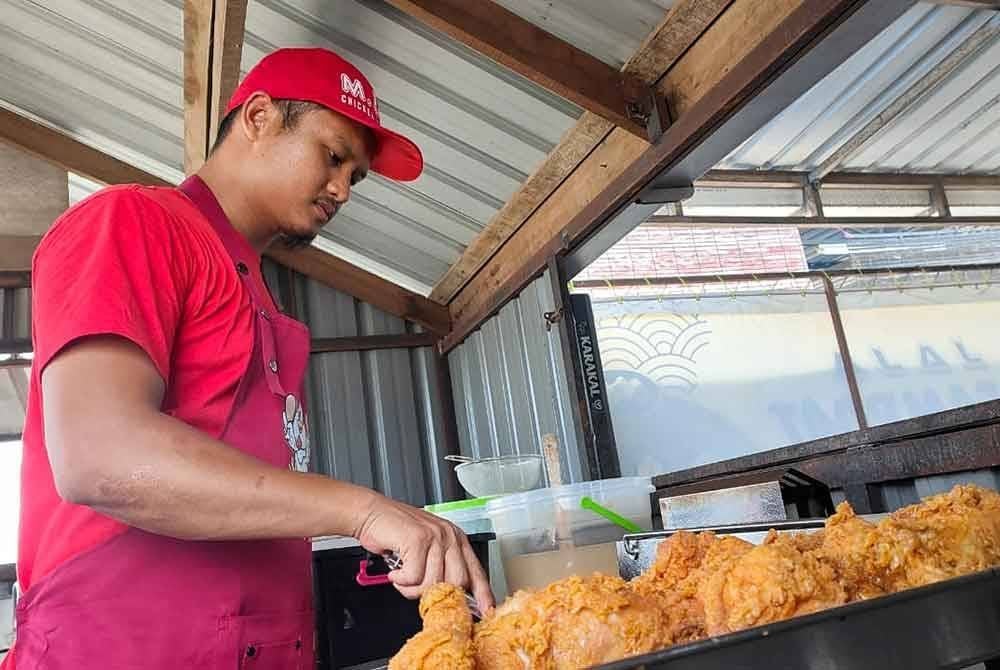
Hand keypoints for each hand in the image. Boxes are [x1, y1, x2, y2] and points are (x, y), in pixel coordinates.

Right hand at [355, 494, 494, 612]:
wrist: (372, 514)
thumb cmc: (396, 533)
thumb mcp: (426, 549)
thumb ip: (441, 569)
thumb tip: (451, 597)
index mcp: (456, 539)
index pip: (476, 572)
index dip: (483, 594)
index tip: (487, 611)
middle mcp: (449, 536)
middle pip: (457, 582)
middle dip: (434, 593)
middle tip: (416, 589)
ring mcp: (435, 536)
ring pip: (433, 582)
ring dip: (412, 588)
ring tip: (402, 577)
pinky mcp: (418, 540)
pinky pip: (414, 577)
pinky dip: (401, 581)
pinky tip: (396, 571)